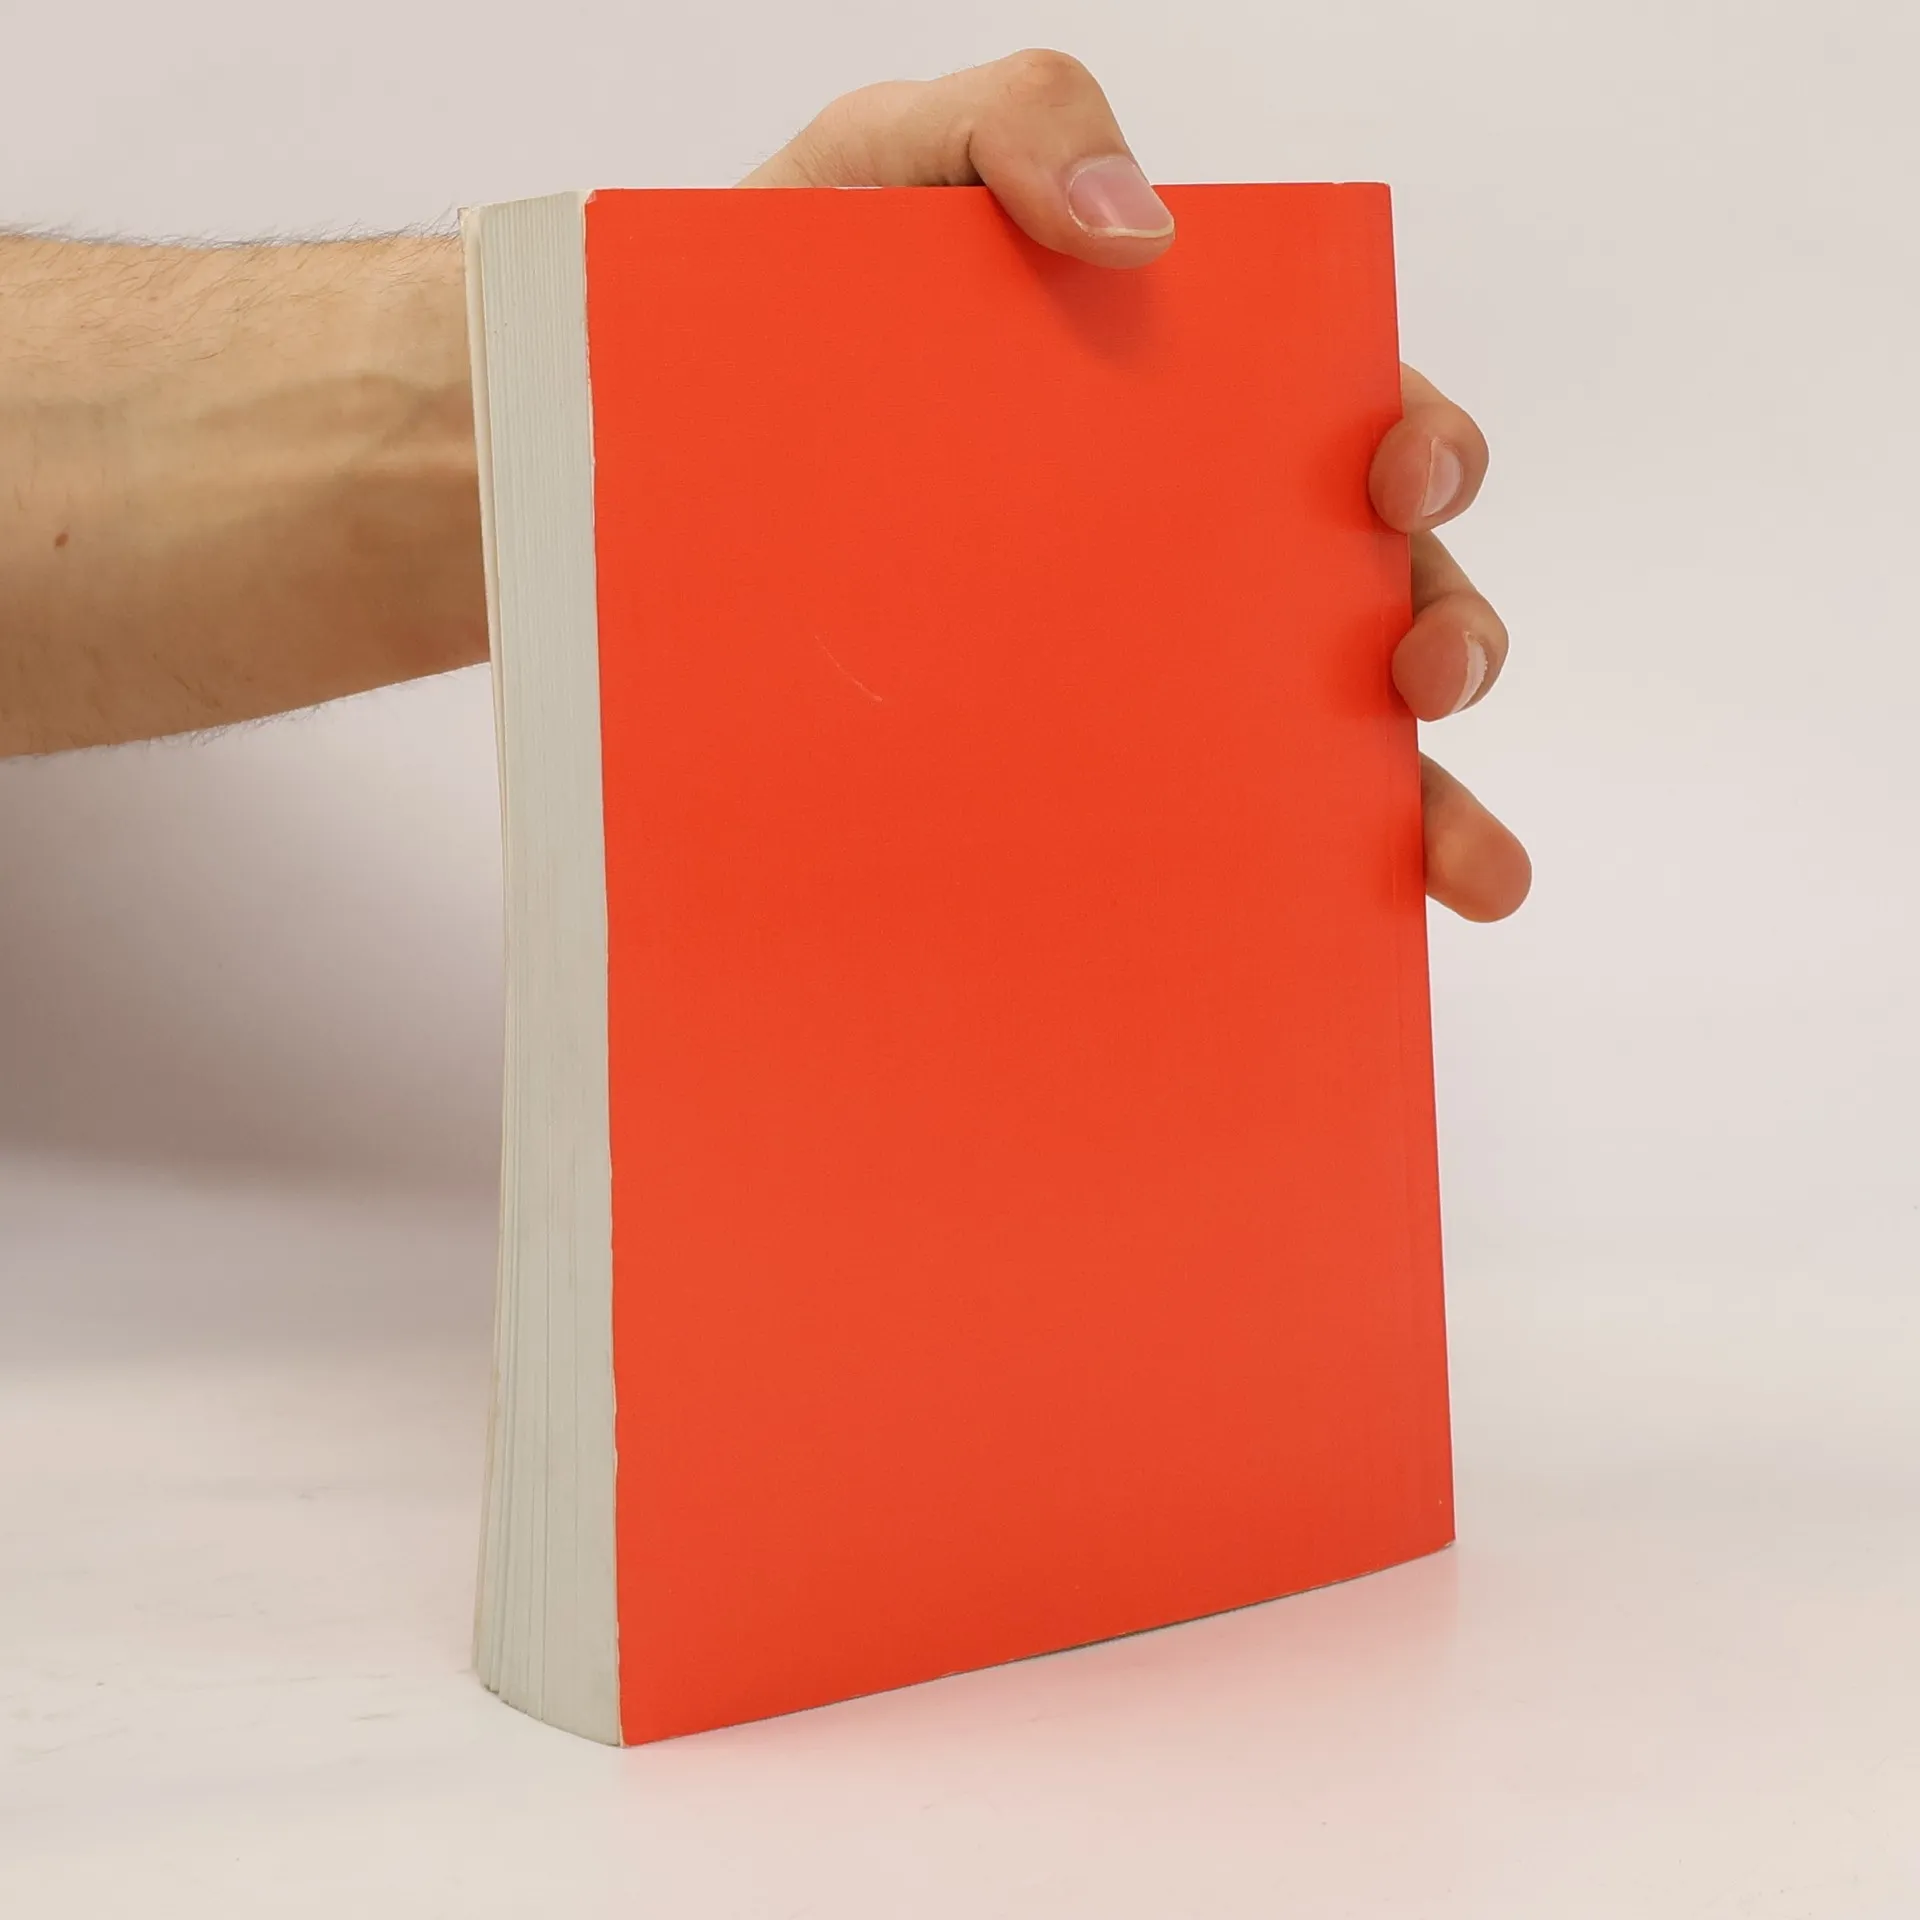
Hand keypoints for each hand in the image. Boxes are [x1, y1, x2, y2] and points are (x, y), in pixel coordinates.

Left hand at [745, 50, 1530, 922]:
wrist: (634, 453)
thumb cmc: (777, 301)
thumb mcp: (886, 161)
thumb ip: (1015, 120)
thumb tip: (1142, 229)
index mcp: (1189, 405)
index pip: (1352, 426)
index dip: (1419, 453)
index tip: (1398, 482)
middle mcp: (1184, 549)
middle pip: (1371, 596)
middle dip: (1445, 636)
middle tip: (1425, 677)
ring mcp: (1125, 669)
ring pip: (1313, 745)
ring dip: (1415, 807)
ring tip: (1451, 866)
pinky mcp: (1053, 765)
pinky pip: (1181, 839)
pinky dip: (1273, 891)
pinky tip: (1315, 943)